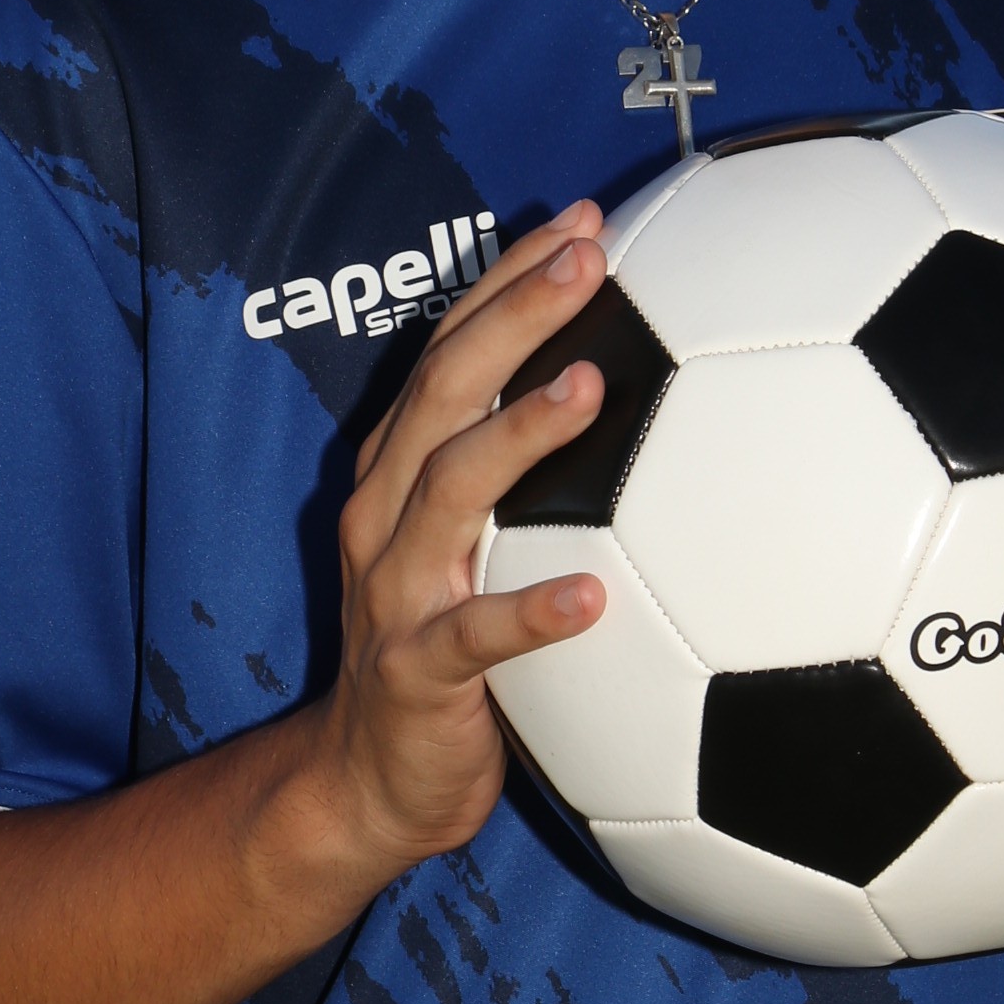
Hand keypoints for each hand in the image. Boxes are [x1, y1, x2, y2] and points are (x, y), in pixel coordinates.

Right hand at [302, 203, 613, 884]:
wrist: (364, 783)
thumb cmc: (448, 653)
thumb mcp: (479, 548)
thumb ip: (528, 479)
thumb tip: (639, 401)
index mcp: (402, 472)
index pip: (451, 349)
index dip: (509, 279)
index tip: (585, 220)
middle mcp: (386, 512)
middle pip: (444, 389)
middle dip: (514, 314)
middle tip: (589, 259)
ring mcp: (394, 590)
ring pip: (449, 490)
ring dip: (519, 435)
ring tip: (591, 388)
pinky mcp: (414, 672)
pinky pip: (474, 637)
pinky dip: (529, 614)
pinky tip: (593, 598)